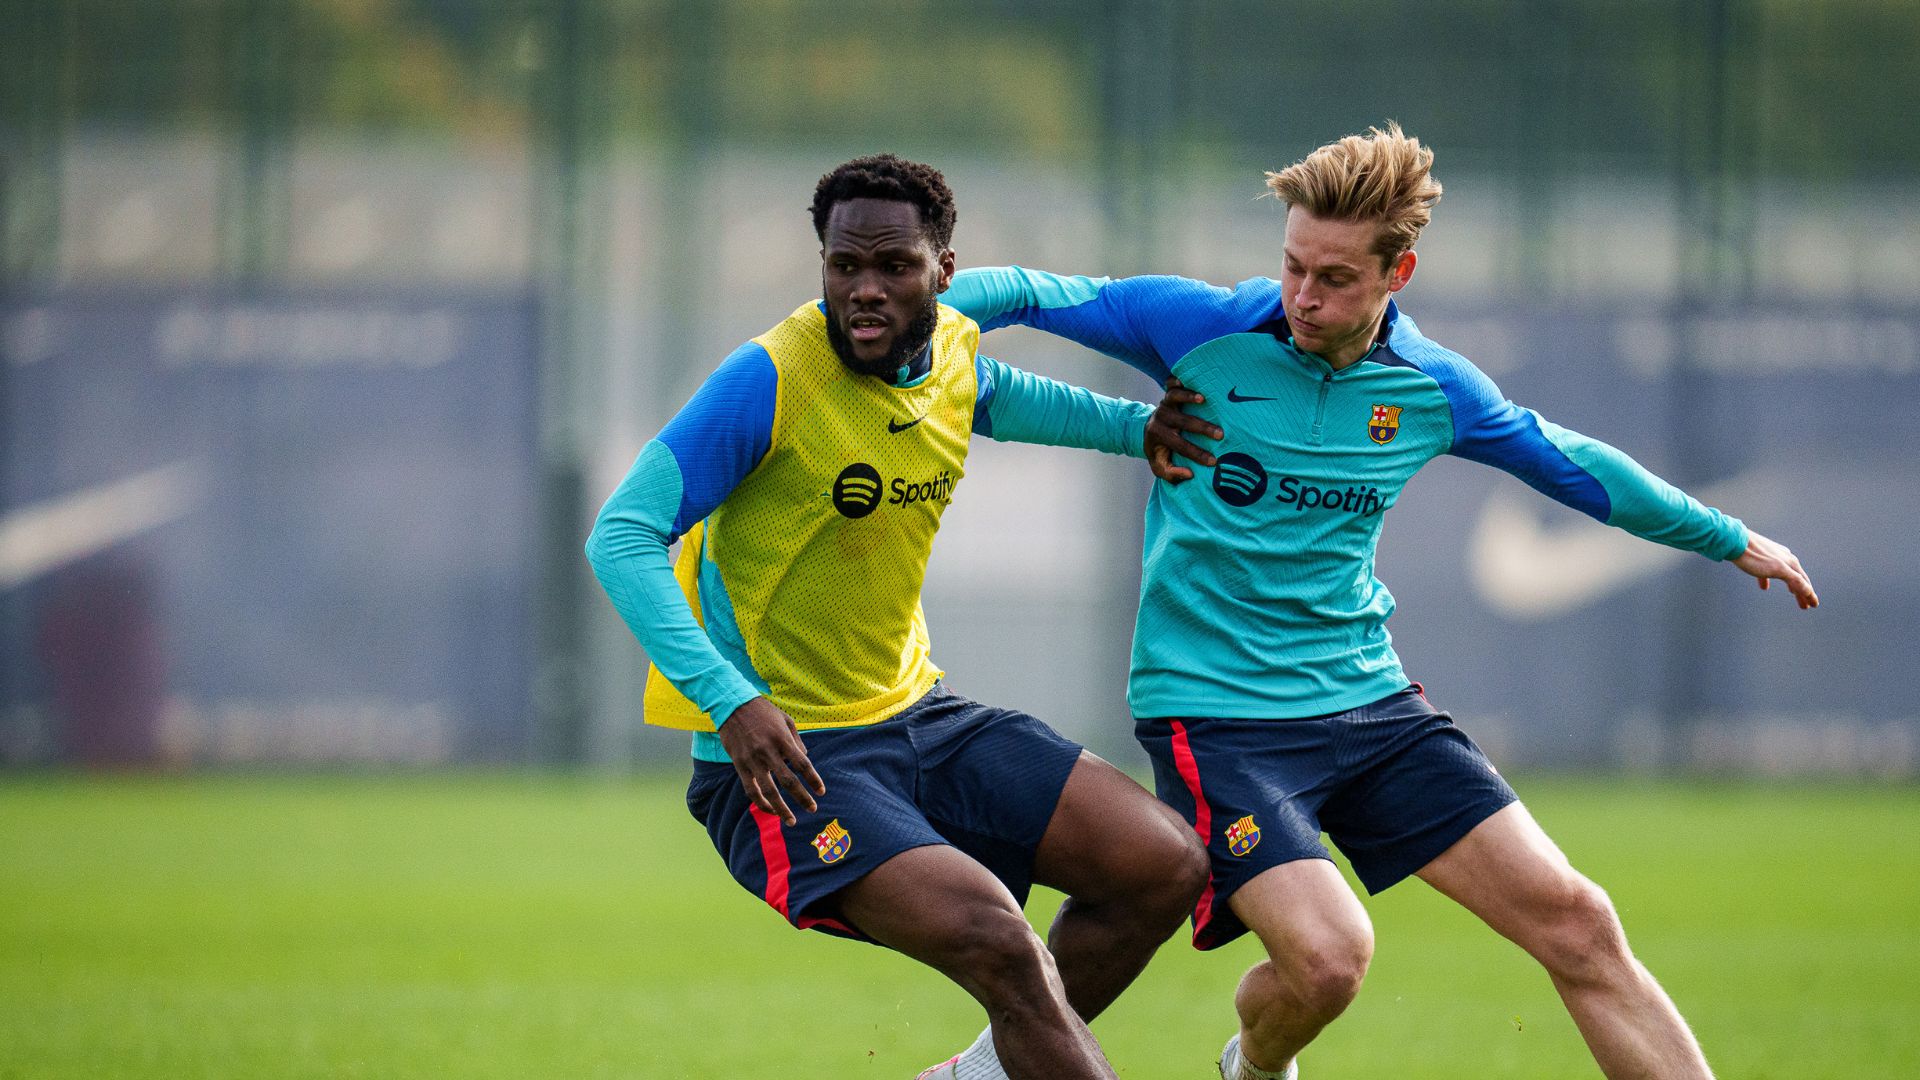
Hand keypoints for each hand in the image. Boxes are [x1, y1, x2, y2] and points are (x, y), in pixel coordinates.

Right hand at [718, 697, 826, 824]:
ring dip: (781, 808)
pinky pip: (751, 789)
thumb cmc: (763, 711)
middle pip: (788, 781)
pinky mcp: (739, 765)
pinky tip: (770, 809)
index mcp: (782, 739)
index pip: (802, 764)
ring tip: (791, 820)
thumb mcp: (786, 720)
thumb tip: (805, 759)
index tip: (821, 791)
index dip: (813, 780)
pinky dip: (761, 802)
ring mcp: (752, 760)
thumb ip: (796, 741)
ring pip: (769, 790)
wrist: (732, 705)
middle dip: (802, 797)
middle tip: (813, 809)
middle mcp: (768, 751)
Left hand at [1144, 377, 1223, 482]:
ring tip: (1204, 399)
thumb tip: (1189, 474)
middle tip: (1220, 434)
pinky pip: (1170, 383)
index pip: (1180, 445)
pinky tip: (1186, 379)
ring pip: (1173, 397)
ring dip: (1188, 397)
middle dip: (1202, 428)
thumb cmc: (1159, 450)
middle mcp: (1161, 418)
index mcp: (1158, 436)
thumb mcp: (1160, 466)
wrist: (1147, 431)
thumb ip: (1171, 474)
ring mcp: (1164, 404)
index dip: (1197, 454)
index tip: (1213, 461)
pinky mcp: (1168, 394)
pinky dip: (1177, 380)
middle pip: (1182, 421)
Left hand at [1732, 531, 1817, 609]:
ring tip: (1792, 594)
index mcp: (1790, 562)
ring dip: (1790, 585)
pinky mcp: (1759, 556)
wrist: (1733, 541)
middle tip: (1805, 606)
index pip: (1804, 582)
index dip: (1809, 594)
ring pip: (1784, 574)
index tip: (1814, 605)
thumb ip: (1794, 580)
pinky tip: (1764, 587)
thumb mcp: (1777, 570)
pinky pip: (1767, 571)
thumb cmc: (1755, 557)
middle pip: (1796, 578)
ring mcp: (1772, 556)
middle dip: (1802, 592)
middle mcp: (1784, 557)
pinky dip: (1768, 580)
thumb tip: (1808, 590)